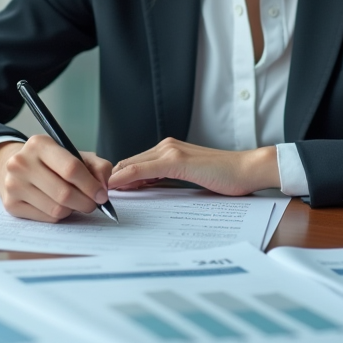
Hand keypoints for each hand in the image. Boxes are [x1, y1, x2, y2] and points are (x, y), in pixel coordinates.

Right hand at [0, 136, 112, 222]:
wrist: (17, 168)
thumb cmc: (52, 162)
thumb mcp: (75, 155)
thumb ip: (97, 167)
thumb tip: (103, 188)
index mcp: (39, 144)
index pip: (71, 168)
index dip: (91, 185)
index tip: (102, 195)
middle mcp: (22, 163)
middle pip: (64, 193)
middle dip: (85, 202)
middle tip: (92, 204)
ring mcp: (13, 184)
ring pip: (56, 209)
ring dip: (72, 210)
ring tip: (75, 203)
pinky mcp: (11, 204)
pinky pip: (47, 218)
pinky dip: (59, 216)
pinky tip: (59, 206)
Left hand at [107, 138, 279, 195]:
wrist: (248, 170)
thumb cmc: (225, 177)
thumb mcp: (190, 179)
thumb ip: (169, 180)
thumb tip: (147, 190)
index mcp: (168, 150)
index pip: (134, 164)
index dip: (117, 179)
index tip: (104, 194)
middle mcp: (166, 147)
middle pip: (128, 163)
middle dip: (110, 180)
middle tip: (95, 196)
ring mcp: (170, 151)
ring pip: (132, 165)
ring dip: (114, 180)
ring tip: (99, 195)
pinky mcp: (176, 160)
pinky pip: (142, 169)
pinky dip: (126, 177)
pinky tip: (114, 186)